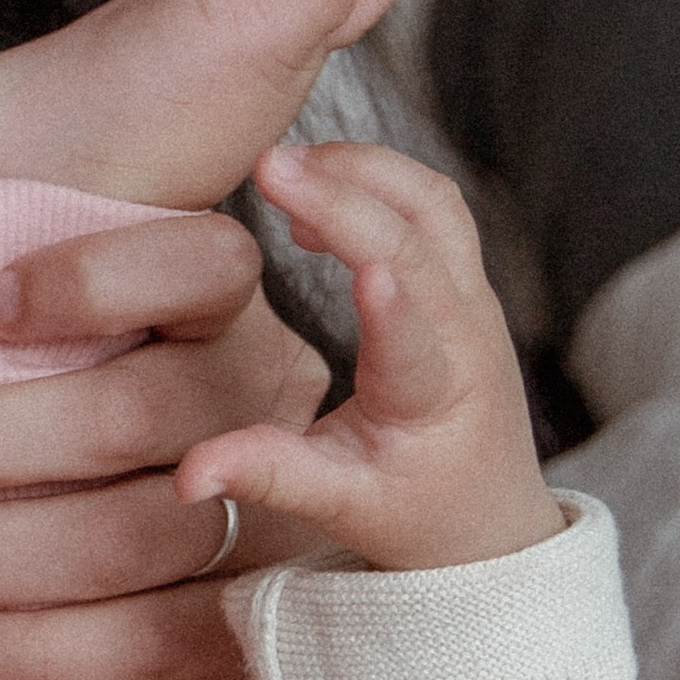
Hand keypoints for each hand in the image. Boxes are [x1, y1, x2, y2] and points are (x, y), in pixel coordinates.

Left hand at [0, 210, 326, 679]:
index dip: (96, 284)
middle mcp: (262, 390)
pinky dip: (35, 654)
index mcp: (213, 297)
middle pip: (135, 415)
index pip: (198, 263)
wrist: (73, 541)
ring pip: (134, 540)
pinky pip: (155, 643)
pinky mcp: (252, 611)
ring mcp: (272, 507)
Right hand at [176, 142, 559, 570]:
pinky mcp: (465, 280)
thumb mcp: (337, 506)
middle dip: (348, 191)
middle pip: (424, 236)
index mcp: (433, 396)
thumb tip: (189, 477)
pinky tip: (311, 201)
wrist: (491, 516)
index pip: (414, 340)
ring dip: (365, 170)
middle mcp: (468, 333)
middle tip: (268, 163)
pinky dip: (375, 183)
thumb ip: (267, 476)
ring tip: (286, 168)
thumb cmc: (414, 513)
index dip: (386, 300)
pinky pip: (431, 206)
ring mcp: (474, 298)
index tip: (348, 256)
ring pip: (435, 202)